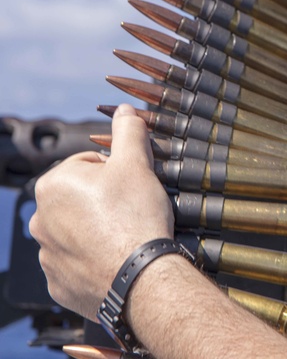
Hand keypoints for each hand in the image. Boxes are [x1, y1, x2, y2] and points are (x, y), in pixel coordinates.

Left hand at [29, 104, 172, 319]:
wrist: (139, 277)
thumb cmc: (134, 216)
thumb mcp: (136, 163)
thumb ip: (128, 131)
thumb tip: (123, 110)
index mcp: (53, 185)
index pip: (88, 164)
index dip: (117, 171)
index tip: (134, 185)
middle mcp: (39, 220)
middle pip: (81, 198)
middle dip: (105, 200)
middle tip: (133, 208)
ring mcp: (47, 255)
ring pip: (77, 230)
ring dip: (98, 229)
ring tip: (127, 235)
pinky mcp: (58, 283)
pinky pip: (77, 263)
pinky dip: (95, 259)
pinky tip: (116, 258)